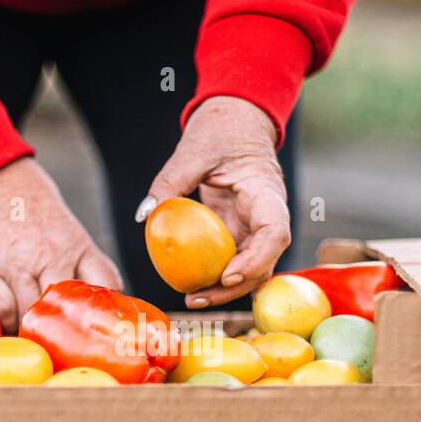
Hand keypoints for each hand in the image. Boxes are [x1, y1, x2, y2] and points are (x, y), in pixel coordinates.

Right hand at [0, 158, 121, 330]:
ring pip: (32, 314)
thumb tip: (104, 301)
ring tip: (34, 335)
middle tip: (65, 344)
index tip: (105, 327)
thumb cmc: (33, 209)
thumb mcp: (70, 231)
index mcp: (78, 246)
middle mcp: (50, 255)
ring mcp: (16, 263)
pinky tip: (8, 322)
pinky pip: (1, 308)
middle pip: (67, 310)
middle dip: (68, 332)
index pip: (106, 286)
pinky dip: (6, 321)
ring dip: (33, 330)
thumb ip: (84, 265)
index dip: (108, 311)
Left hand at [136, 96, 290, 306]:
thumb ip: (171, 180)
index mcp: (267, 194)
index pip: (275, 234)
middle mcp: (268, 217)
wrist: (236, 122)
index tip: (227, 275)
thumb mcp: (194, 149)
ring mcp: (256, 228)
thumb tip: (146, 214)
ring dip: (224, 289)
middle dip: (234, 288)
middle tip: (196, 299)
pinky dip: (215, 276)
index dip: (256, 260)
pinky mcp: (240, 233)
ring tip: (191, 300)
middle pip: (264, 263)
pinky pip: (232, 260)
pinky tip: (190, 287)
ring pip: (251, 269)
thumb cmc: (220, 130)